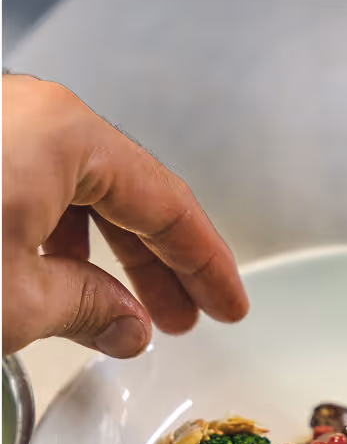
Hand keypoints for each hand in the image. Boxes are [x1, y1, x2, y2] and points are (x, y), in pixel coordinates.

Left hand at [1, 75, 248, 357]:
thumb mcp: (15, 300)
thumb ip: (84, 309)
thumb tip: (125, 326)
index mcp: (64, 137)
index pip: (167, 207)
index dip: (207, 265)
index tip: (227, 302)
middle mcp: (33, 117)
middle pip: (126, 196)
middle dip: (160, 265)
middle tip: (188, 313)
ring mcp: (0, 127)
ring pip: (78, 193)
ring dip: (108, 255)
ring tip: (123, 310)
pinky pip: (34, 187)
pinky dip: (57, 236)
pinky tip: (63, 281)